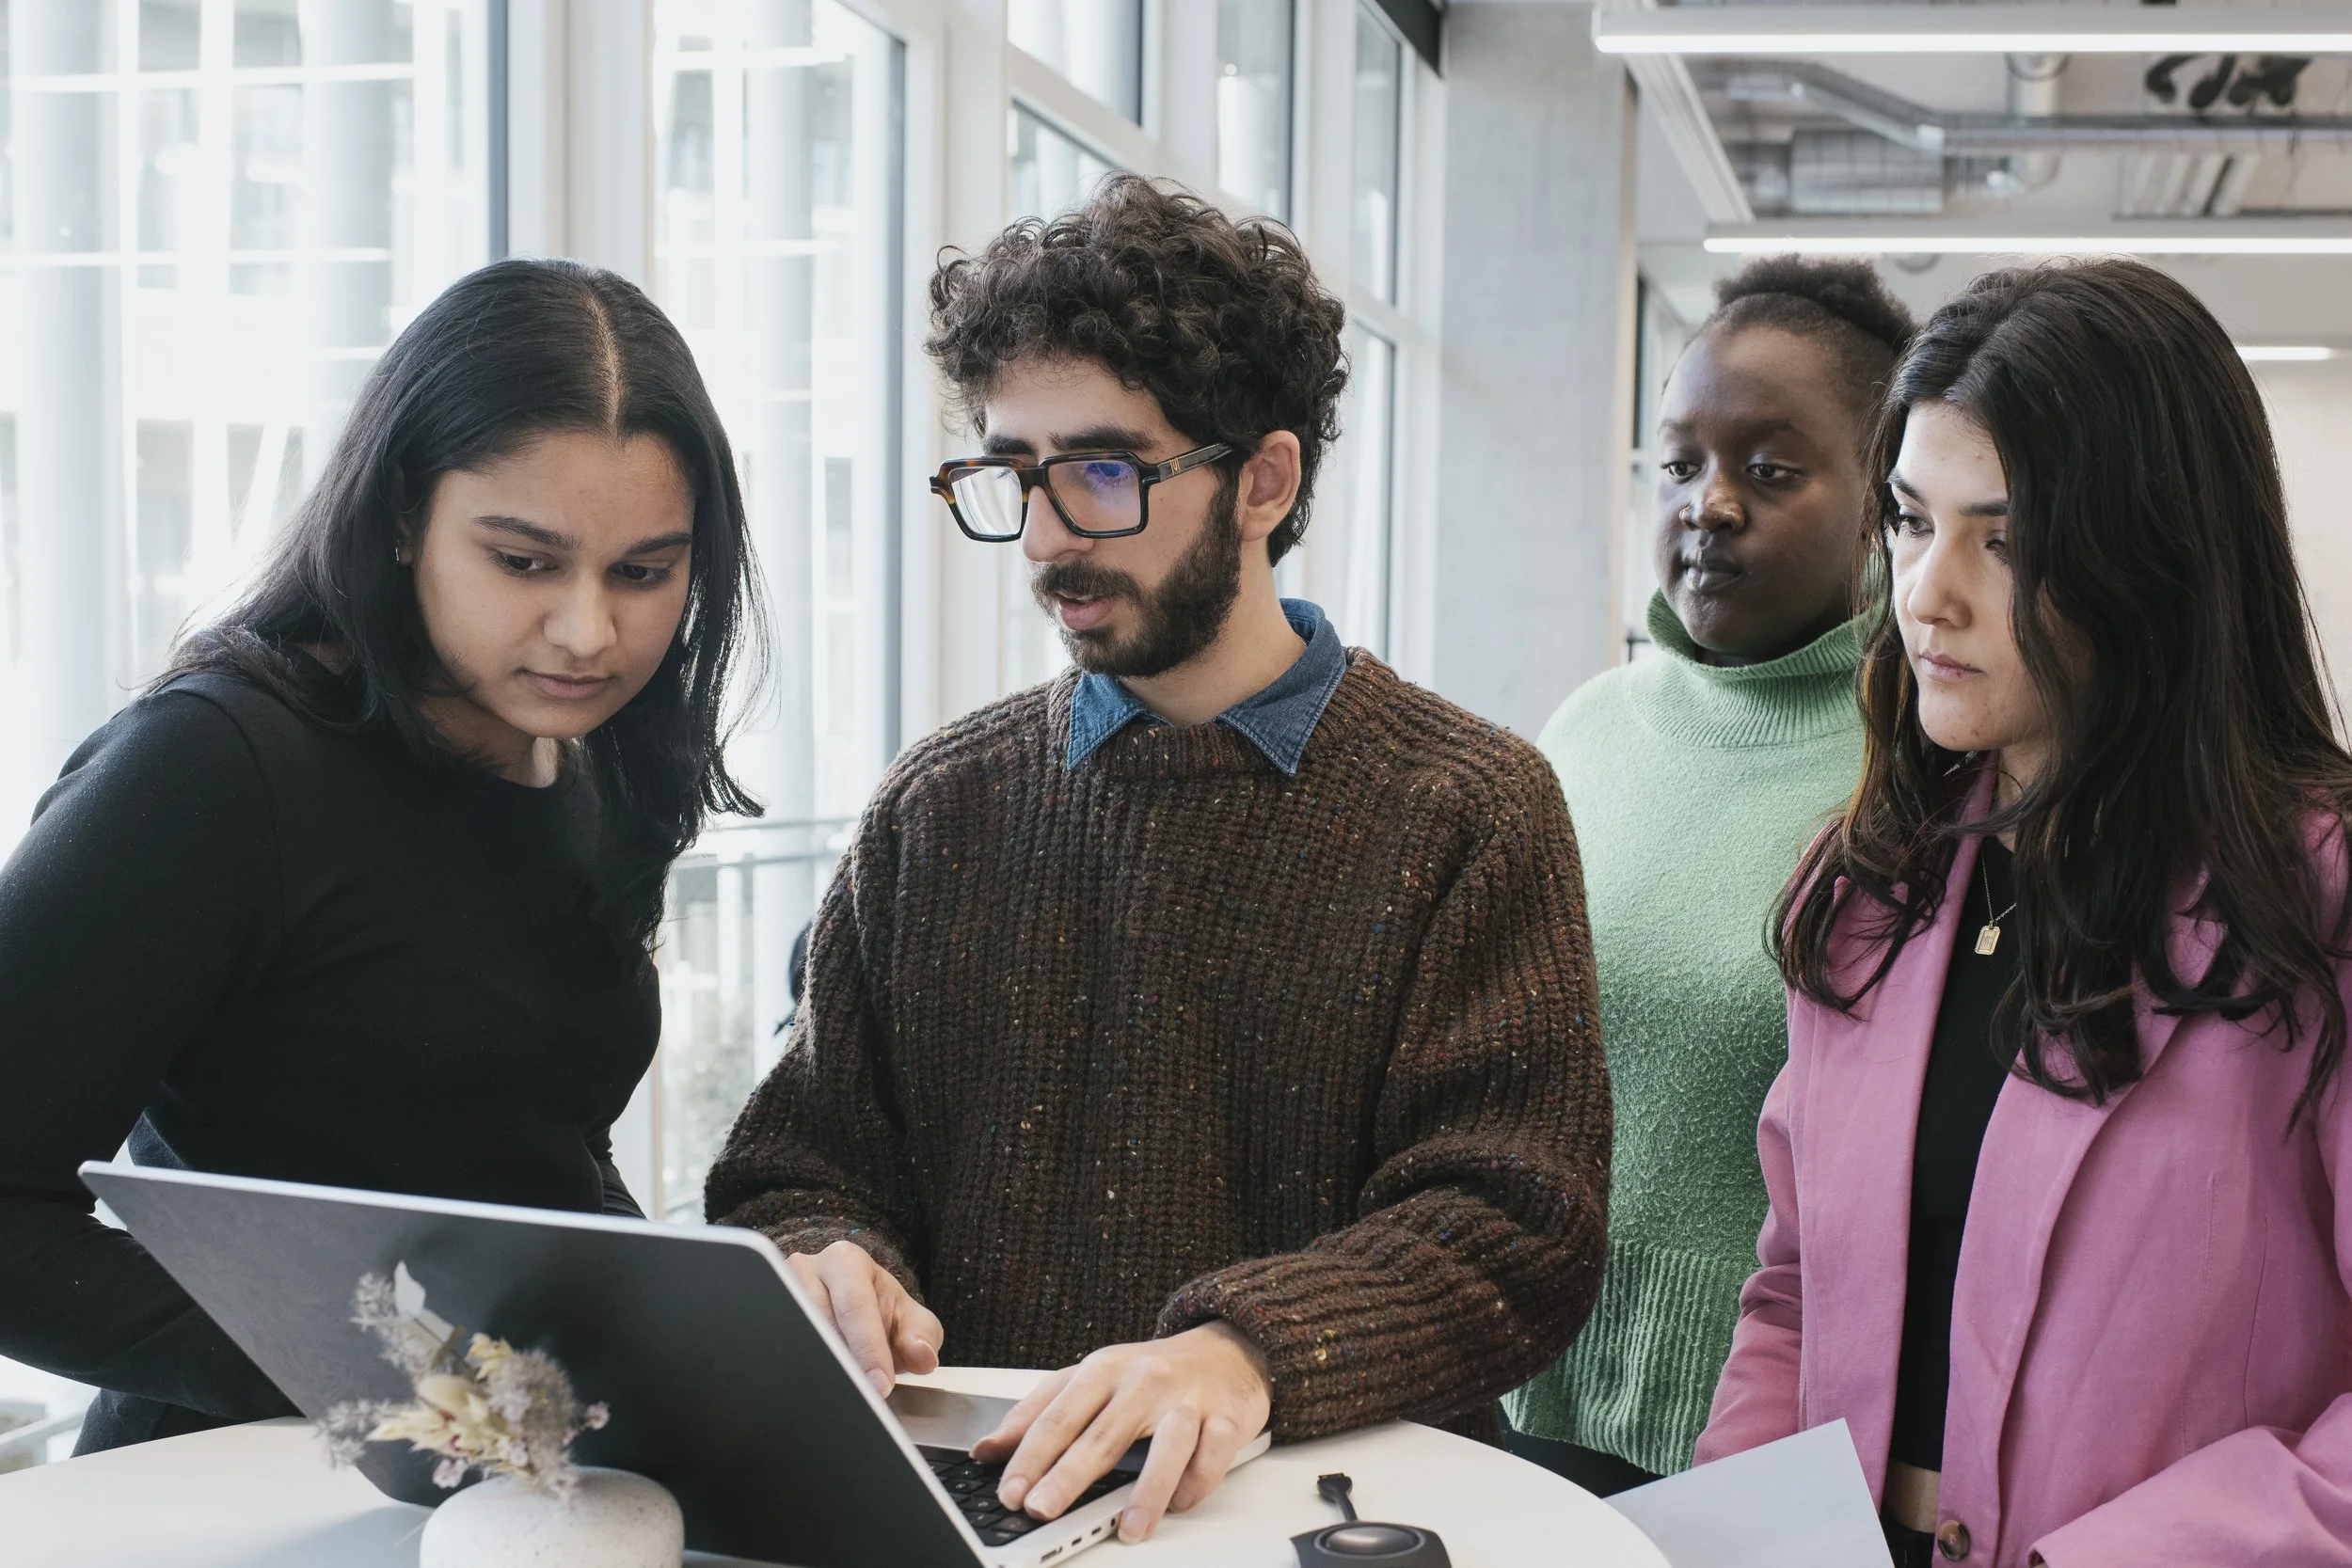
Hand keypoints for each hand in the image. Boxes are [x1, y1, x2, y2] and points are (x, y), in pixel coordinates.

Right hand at [785, 1240, 942, 1395]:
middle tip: (859, 1398)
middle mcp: (805, 1270)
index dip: (868, 1349)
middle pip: (818, 1321)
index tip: (879, 1386)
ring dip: (817, 1369)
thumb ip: (923, 1337)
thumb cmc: (882, 1316)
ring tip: (840, 1397)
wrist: (855, 1317)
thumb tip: (923, 1356)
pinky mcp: (765, 1320)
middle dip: (842, 1363)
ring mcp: (777, 1293)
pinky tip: (812, 1392)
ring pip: (793, 1336)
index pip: (855, 1306)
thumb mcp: (911, 1323)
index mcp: (845, 1261)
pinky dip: (797, 1373)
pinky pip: (776, 1349)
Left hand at [972, 1321, 1271, 1542]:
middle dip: (1069, 1475)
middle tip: (1042, 1509)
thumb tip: (986, 1450)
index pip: (1059, 1415)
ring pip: (1168, 1444)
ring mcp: (1188, 1399)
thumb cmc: (1151, 1372)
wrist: (1228, 1349)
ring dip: (1148, 1489)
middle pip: (1103, 1433)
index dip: (1030, 1455)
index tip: (1009, 1490)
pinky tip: (1181, 1502)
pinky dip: (1198, 1480)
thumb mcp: (1091, 1379)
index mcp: (1104, 1370)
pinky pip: (1214, 1452)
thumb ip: (1039, 1412)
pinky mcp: (1228, 1416)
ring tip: (1128, 1529)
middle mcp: (1144, 1381)